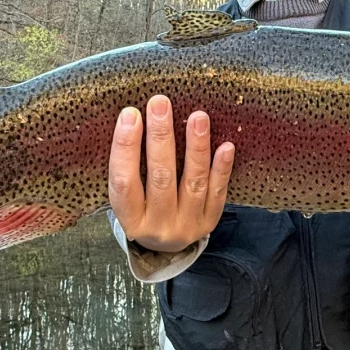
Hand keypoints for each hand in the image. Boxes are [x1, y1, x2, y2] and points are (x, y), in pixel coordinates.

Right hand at [108, 94, 234, 252]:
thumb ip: (128, 168)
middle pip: (160, 178)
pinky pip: (217, 192)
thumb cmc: (142, 209)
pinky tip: (226, 146)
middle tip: (160, 103)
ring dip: (196, 148)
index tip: (130, 114)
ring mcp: (187, 224)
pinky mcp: (210, 220)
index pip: (124, 182)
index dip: (125, 147)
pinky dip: (222, 169)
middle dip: (160, 138)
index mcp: (130, 219)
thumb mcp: (127, 198)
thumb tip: (134, 117)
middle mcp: (158, 225)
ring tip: (198, 117)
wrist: (166, 246)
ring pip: (193, 183)